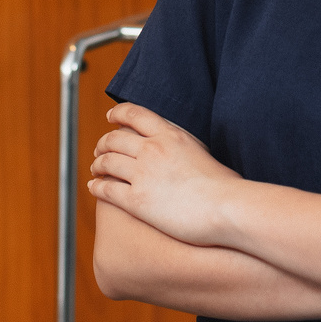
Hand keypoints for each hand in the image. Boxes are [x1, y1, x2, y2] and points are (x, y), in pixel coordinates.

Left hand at [89, 102, 242, 245]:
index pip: (134, 114)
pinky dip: (96, 186)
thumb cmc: (224, 185)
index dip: (117, 114)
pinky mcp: (137, 201)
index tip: (110, 118)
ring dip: (97, 164)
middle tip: (99, 150)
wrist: (227, 208)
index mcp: (169, 134)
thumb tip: (176, 146)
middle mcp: (152, 149)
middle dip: (103, 144)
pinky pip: (106, 190)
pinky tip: (93, 188)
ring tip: (96, 169)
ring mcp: (142, 174)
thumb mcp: (201, 150)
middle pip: (114, 139)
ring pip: (106, 163)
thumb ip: (182, 145)